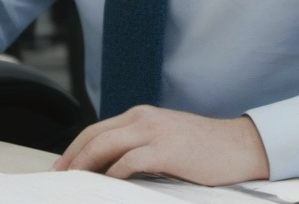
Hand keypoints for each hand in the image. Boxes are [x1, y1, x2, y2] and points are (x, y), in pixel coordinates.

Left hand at [53, 105, 269, 185]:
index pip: (96, 129)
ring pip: (106, 144)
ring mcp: (155, 131)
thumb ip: (139, 146)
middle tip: (58, 176)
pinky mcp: (167, 149)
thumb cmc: (205, 149)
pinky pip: (131, 160)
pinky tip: (107, 183)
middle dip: (72, 157)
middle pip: (95, 135)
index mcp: (142, 116)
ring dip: (85, 164)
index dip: (75, 148)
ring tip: (73, 181)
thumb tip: (108, 167)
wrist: (240, 146)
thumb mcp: (165, 139)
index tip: (62, 166)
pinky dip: (114, 172)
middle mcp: (144, 118)